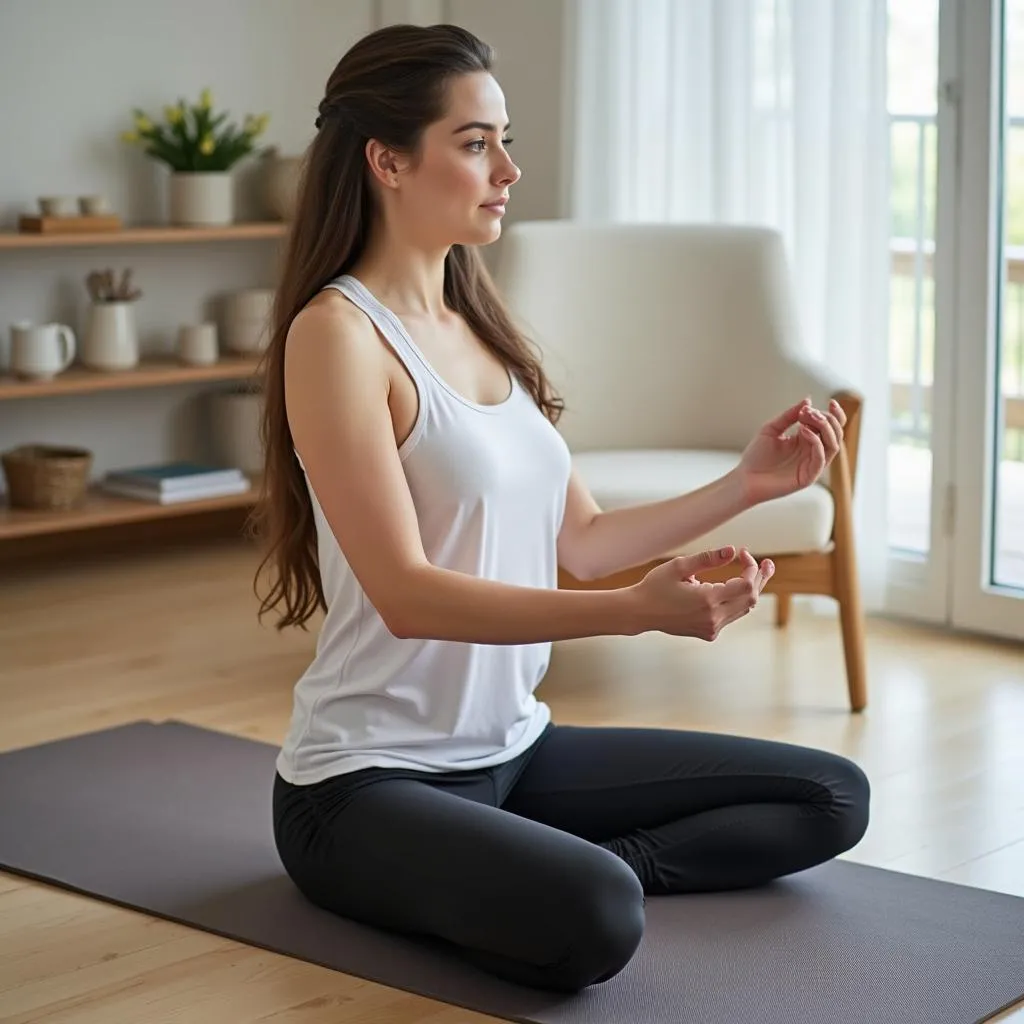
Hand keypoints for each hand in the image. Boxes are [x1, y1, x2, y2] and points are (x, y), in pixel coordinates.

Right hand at [632, 546, 773, 639]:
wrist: (640, 613)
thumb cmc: (655, 586)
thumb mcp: (679, 566)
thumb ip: (708, 558)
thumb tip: (732, 550)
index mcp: (707, 599)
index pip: (746, 584)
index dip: (751, 567)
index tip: (743, 553)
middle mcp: (713, 617)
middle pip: (751, 598)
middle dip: (760, 578)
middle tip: (768, 563)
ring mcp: (711, 628)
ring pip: (744, 609)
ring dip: (752, 590)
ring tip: (758, 573)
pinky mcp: (708, 633)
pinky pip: (732, 616)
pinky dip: (738, 601)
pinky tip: (735, 588)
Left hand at [735, 397, 846, 504]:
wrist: (745, 479)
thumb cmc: (756, 456)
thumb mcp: (771, 429)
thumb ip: (789, 415)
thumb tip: (808, 399)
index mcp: (807, 440)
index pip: (831, 426)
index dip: (835, 414)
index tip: (831, 401)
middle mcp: (813, 452)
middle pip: (836, 434)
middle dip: (827, 419)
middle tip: (808, 412)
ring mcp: (812, 465)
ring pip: (834, 445)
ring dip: (825, 428)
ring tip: (807, 417)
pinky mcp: (808, 477)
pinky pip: (821, 458)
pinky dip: (816, 442)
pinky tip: (802, 431)